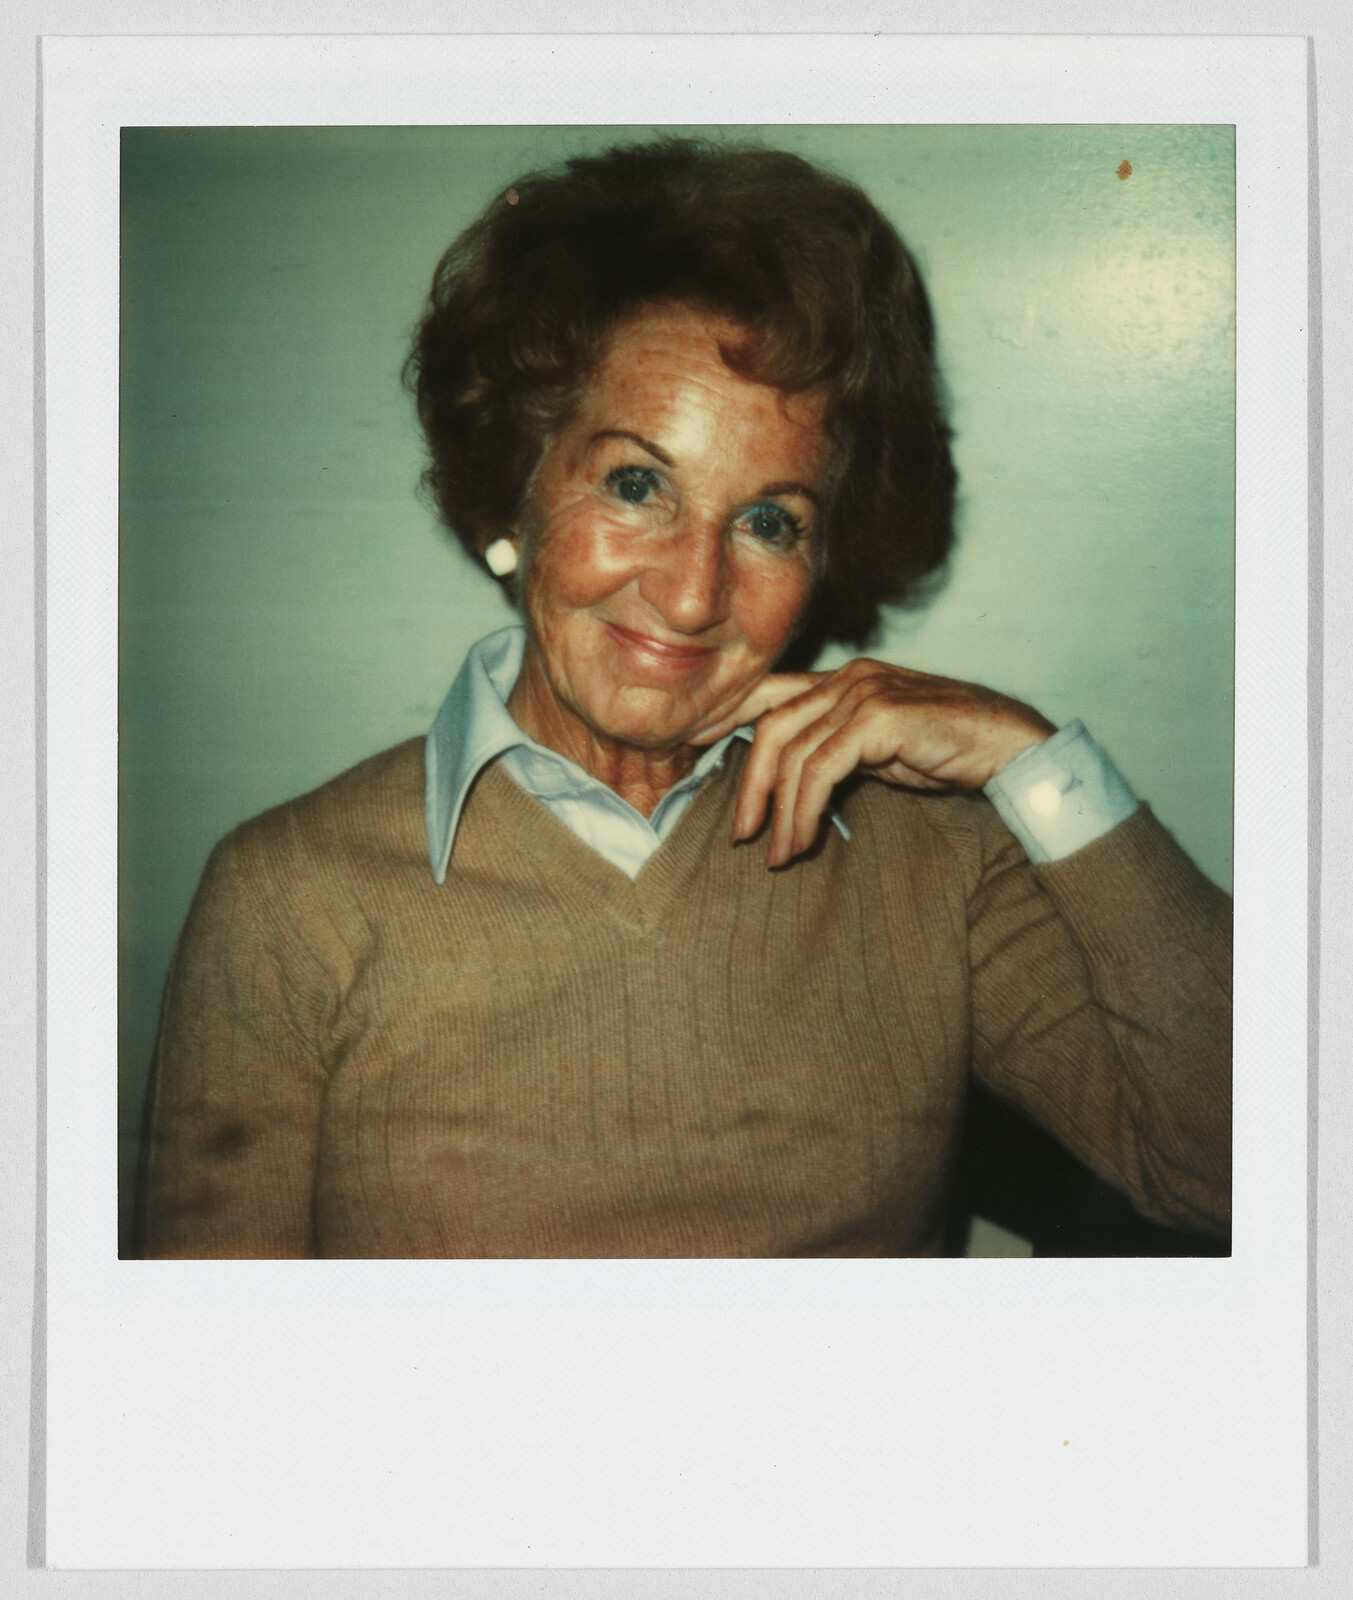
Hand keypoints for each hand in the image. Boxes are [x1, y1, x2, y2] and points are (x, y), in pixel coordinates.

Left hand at [691, 658, 1054, 866]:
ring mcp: (864, 691)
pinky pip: (821, 767)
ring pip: (791, 750)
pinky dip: (804, 809)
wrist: (1011, 747)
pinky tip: (803, 841)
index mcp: (844, 680)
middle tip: (740, 834)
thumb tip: (791, 787)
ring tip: (775, 853)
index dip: (726, 715)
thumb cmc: (948, 752)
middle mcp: (848, 677)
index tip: (692, 746)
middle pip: (770, 724)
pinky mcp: (880, 716)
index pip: (769, 692)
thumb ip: (836, 754)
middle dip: (747, 783)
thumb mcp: (880, 751)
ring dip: (777, 810)